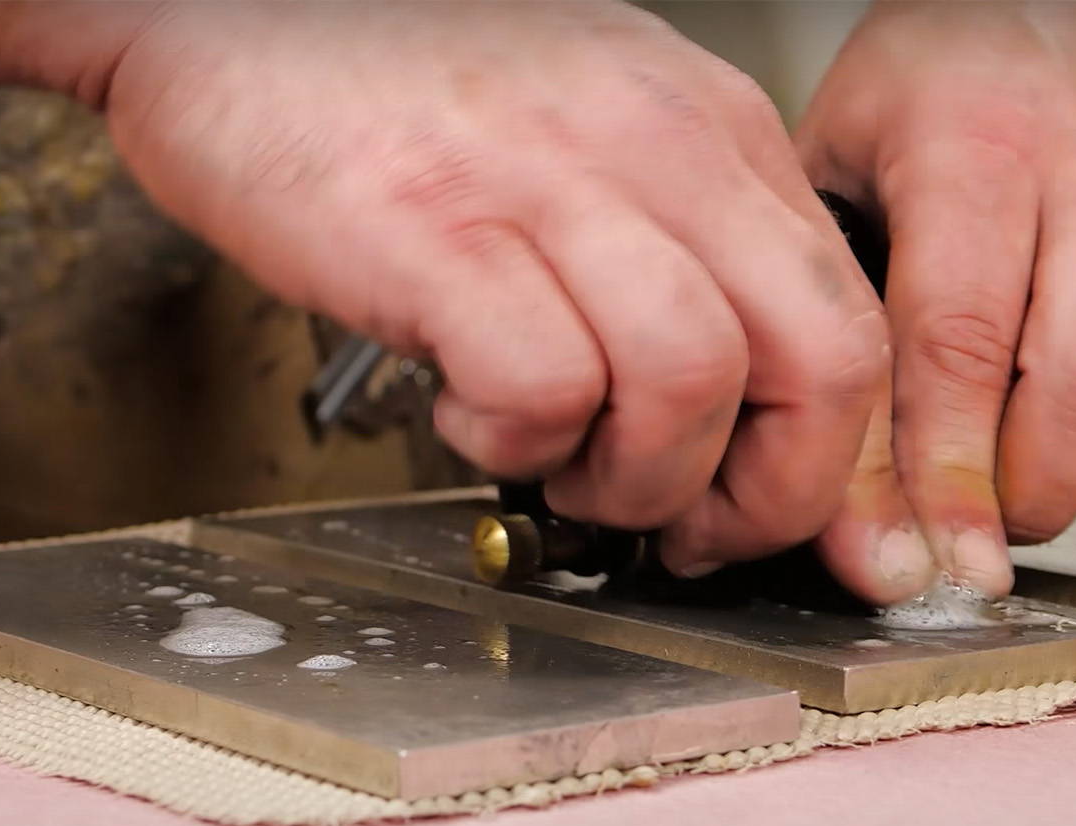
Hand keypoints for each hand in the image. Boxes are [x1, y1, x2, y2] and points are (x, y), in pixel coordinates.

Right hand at [91, 0, 889, 577]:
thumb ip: (671, 250)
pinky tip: (462, 400)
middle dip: (765, 493)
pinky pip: (540, 387)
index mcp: (708, 129)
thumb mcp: (587, 136)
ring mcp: (548, 178)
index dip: (818, 457)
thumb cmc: (394, 89)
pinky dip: (509, 437)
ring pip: (691, 386)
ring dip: (629, 475)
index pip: (853, 321)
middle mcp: (654, 142)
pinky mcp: (436, 228)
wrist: (222, 10)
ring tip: (554, 454)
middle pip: (821, 362)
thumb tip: (725, 410)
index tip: (751, 510)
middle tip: (679, 525)